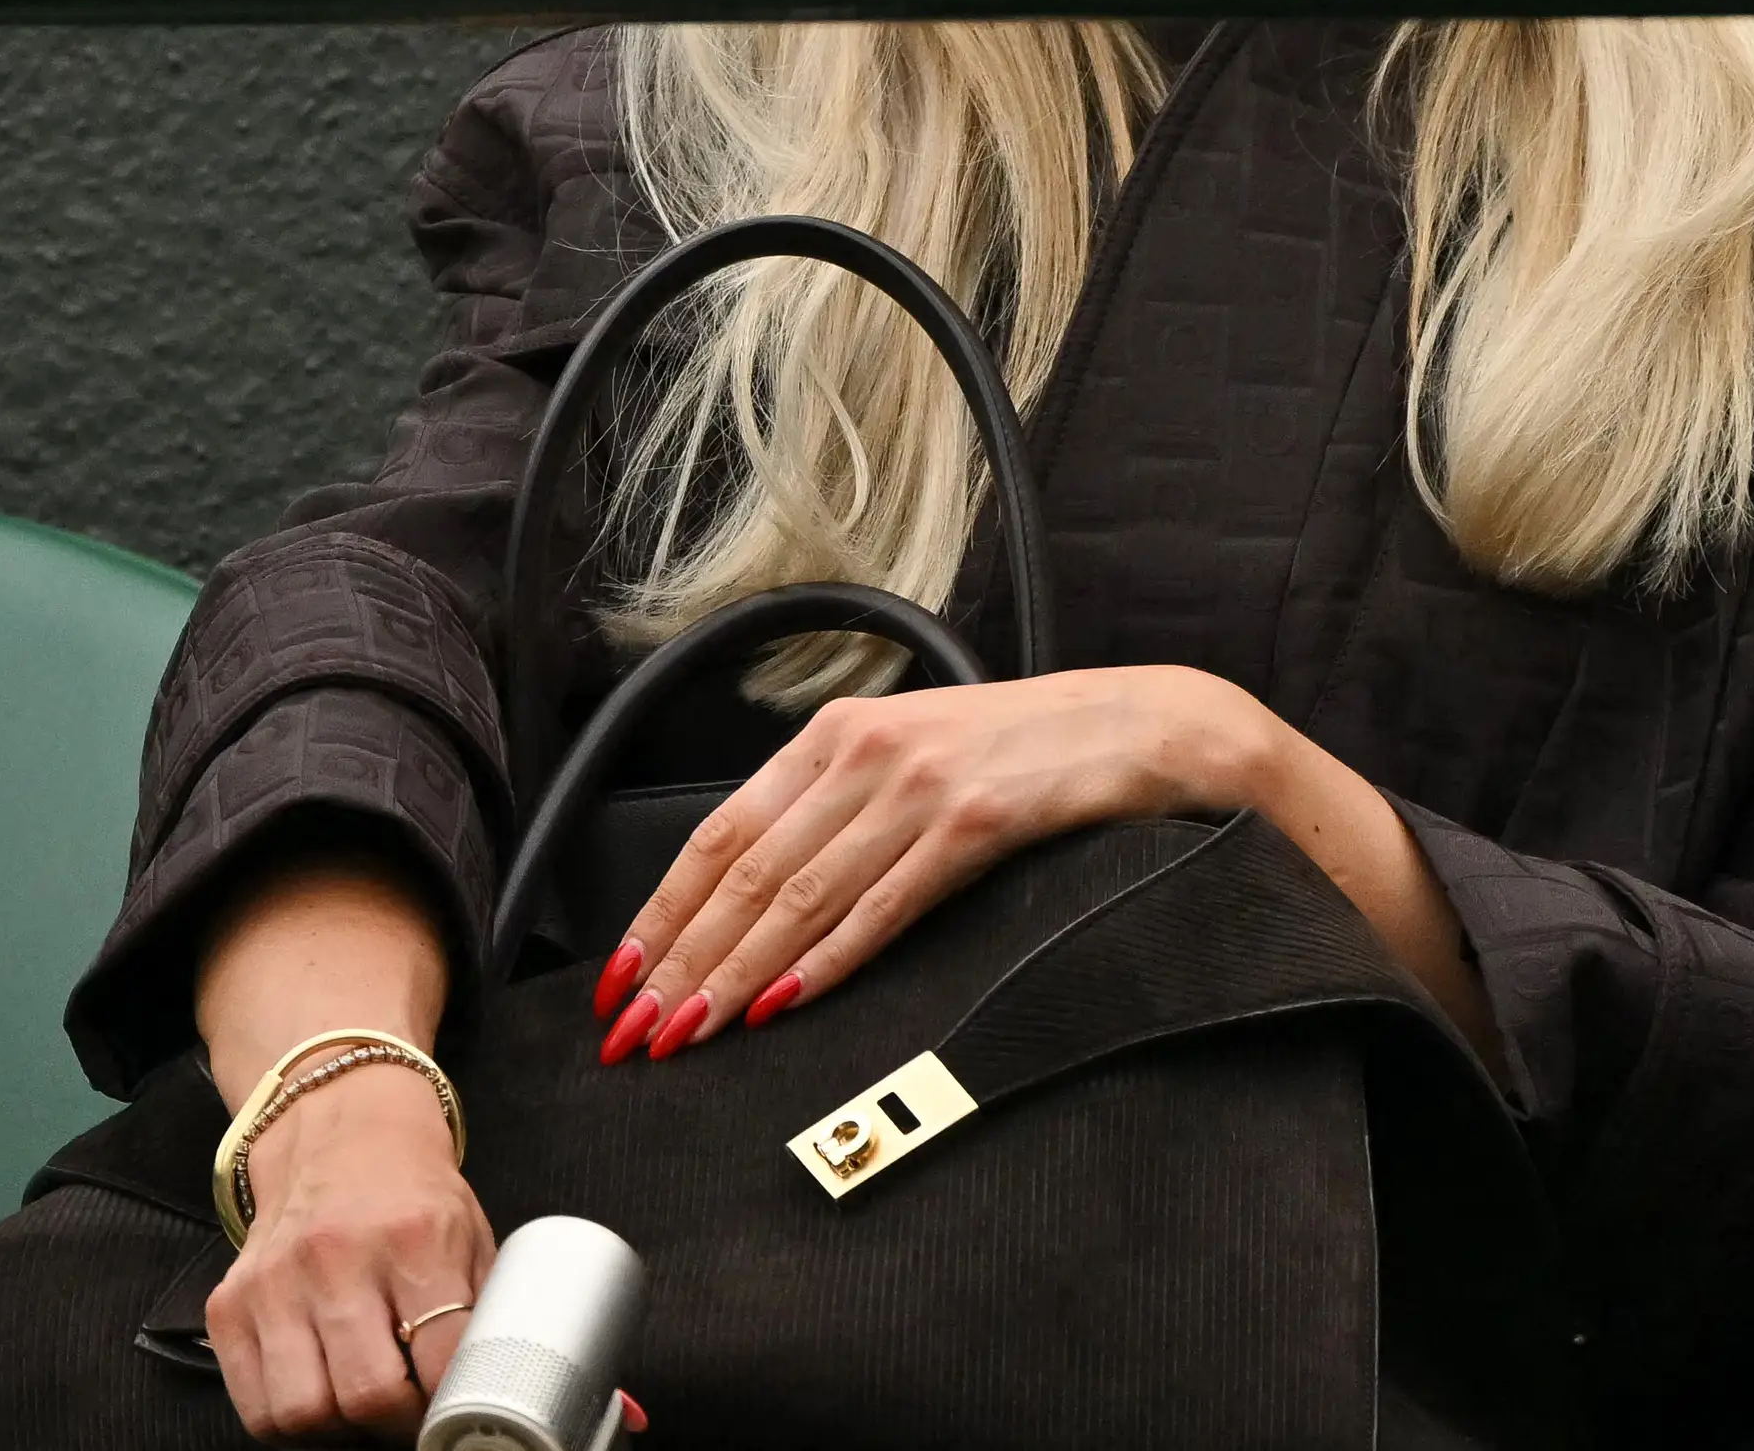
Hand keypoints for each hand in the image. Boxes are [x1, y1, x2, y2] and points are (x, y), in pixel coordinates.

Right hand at [206, 1062, 496, 1441]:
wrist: (338, 1131)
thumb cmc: (411, 1194)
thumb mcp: (468, 1237)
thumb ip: (481, 1312)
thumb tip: (497, 1391)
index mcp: (414, 1239)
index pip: (441, 1363)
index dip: (455, 1407)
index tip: (457, 1414)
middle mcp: (338, 1257)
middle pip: (367, 1397)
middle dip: (397, 1425)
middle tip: (409, 1414)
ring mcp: (275, 1282)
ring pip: (303, 1412)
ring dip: (339, 1429)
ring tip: (360, 1405)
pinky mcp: (230, 1303)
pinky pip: (255, 1407)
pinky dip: (289, 1421)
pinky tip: (318, 1394)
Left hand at [594, 666, 1287, 1057]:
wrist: (1132, 723)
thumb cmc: (1018, 747)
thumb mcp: (907, 753)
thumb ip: (831, 806)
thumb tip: (750, 892)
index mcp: (831, 734)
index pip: (719, 832)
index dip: (663, 907)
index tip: (622, 973)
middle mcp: (861, 752)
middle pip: (745, 873)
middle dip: (681, 957)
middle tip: (635, 1027)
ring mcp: (915, 787)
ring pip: (800, 897)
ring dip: (734, 973)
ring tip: (688, 1030)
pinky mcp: (972, 822)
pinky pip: (882, 907)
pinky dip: (826, 961)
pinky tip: (783, 1004)